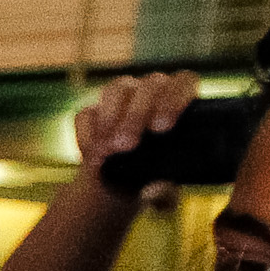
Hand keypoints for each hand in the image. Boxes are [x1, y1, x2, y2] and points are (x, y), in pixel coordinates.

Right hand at [71, 70, 198, 179]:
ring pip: (116, 90)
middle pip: (149, 86)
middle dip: (137, 115)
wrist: (120, 188)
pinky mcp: (92, 113)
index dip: (175, 98)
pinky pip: (86, 115)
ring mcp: (121, 98)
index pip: (183, 82)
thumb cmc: (154, 177)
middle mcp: (152, 92)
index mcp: (179, 101)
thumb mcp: (166, 182)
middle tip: (129, 145)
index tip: (162, 127)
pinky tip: (92, 157)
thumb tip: (157, 186)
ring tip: (109, 149)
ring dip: (111, 117)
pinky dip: (88, 136)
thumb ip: (166, 181)